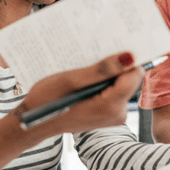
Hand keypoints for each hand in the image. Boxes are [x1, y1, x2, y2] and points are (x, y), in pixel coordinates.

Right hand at [17, 52, 142, 136]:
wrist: (35, 122)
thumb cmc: (47, 100)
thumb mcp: (71, 80)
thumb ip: (102, 70)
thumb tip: (129, 57)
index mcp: (111, 106)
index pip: (134, 74)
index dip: (125, 59)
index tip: (112, 47)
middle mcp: (118, 113)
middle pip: (128, 79)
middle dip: (114, 66)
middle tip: (94, 57)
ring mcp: (114, 115)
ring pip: (120, 84)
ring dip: (106, 74)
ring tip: (86, 69)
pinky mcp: (108, 114)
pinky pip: (112, 91)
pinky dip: (102, 82)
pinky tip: (86, 79)